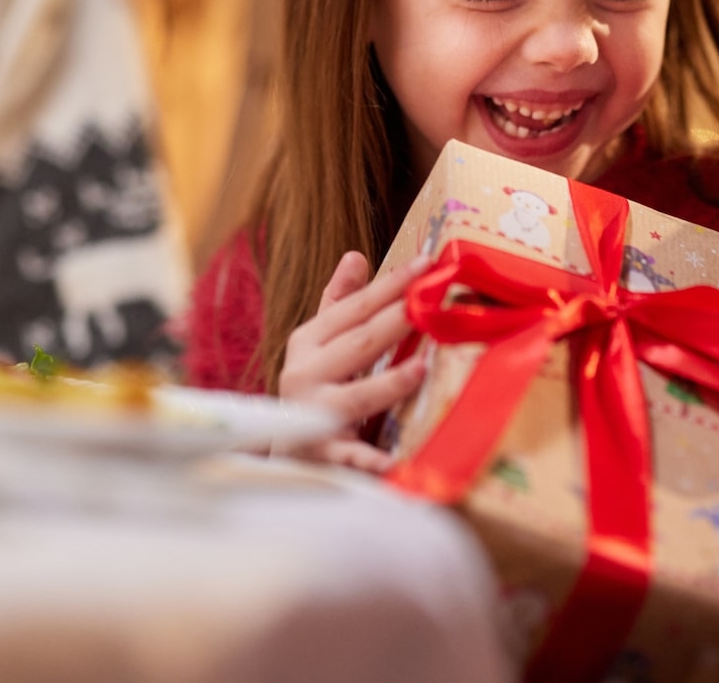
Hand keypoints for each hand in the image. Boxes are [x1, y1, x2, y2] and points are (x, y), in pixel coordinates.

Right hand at [276, 250, 430, 471]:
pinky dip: (368, 460)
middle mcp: (305, 375)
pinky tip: (392, 463)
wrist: (286, 452)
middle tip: (431, 302)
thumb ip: (339, 302)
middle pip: (359, 344)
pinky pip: (349, 455)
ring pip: (355, 397)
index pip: (355, 308)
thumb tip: (356, 255)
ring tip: (422, 367)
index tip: (426, 263)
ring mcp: (312, 415)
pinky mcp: (322, 455)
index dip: (390, 285)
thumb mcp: (319, 343)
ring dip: (389, 384)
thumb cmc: (313, 389)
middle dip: (396, 321)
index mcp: (308, 343)